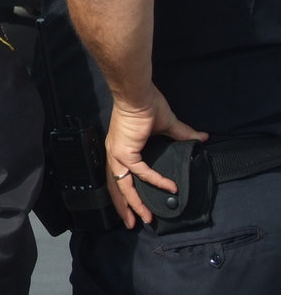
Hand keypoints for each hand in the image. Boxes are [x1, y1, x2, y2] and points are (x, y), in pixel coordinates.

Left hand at [104, 85, 207, 228]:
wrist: (138, 93)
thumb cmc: (148, 105)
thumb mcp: (167, 125)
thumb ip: (183, 134)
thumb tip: (202, 137)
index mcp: (121, 148)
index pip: (119, 176)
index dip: (126, 193)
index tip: (136, 208)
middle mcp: (115, 153)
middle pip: (116, 186)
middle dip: (124, 207)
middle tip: (133, 224)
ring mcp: (117, 153)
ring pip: (122, 185)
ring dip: (133, 203)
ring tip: (145, 218)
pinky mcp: (125, 151)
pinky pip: (141, 171)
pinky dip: (155, 180)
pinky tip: (169, 187)